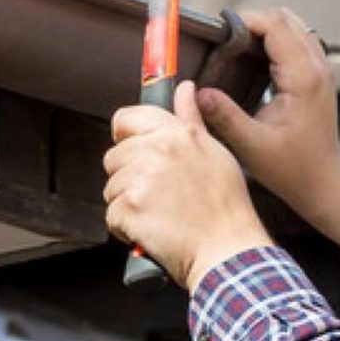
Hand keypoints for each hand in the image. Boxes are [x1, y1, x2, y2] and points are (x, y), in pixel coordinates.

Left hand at [104, 82, 273, 288]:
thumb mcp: (215, 153)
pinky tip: (153, 229)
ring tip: (160, 214)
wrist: (227, 251)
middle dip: (130, 177)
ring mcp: (139, 180)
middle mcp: (156, 150)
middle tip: (161, 195)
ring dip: (129, 204)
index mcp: (177, 133)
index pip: (126, 119)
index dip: (126, 136)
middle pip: (115, 157)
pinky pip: (112, 215)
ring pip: (112, 188)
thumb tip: (185, 89)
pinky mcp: (128, 209)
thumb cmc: (227, 208)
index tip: (135, 149)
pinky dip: (127, 228)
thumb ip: (191, 118)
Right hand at [196, 8, 339, 247]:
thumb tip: (198, 93)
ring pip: (294, 26)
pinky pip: (299, 41)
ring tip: (238, 48)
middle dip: (253, 22)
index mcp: (304, 78)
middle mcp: (318, 67)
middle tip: (226, 41)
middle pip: (286, 18)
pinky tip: (256, 60)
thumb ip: (224, 117)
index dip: (246, 21)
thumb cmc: (294, 169)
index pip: (276, 25)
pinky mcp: (319, 76)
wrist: (325, 182)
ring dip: (266, 29)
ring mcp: (322, 70)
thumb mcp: (252, 146)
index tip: (220, 34)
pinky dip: (277, 41)